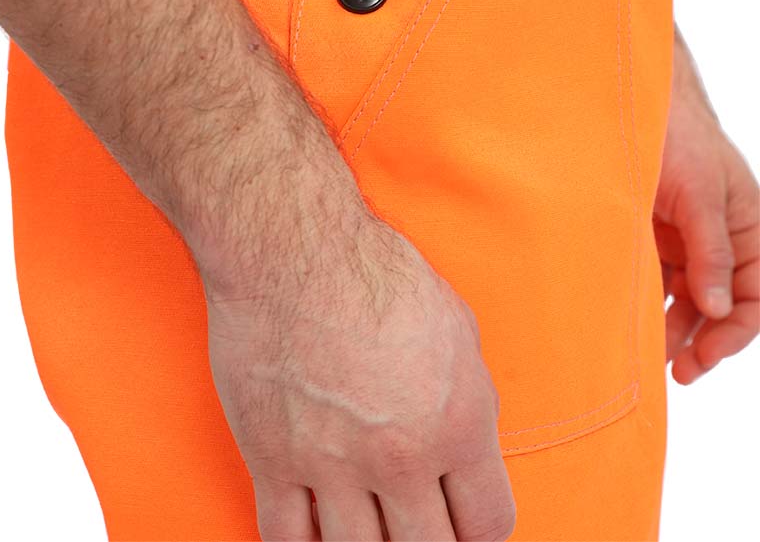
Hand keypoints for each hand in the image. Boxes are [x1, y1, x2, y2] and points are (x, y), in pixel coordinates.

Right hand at [201, 207, 515, 541]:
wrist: (293, 248)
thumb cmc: (376, 273)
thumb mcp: (456, 329)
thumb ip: (469, 402)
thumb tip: (466, 454)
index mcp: (458, 422)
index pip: (488, 525)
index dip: (478, 530)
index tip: (462, 522)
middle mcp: (400, 457)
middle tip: (414, 521)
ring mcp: (333, 465)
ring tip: (366, 519)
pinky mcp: (272, 460)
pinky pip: (285, 541)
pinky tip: (313, 524)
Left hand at [653, 25, 758, 383]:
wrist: (633, 103)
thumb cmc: (679, 136)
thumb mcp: (701, 194)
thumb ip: (711, 251)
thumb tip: (719, 309)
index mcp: (750, 227)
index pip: (756, 296)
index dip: (736, 331)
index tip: (707, 356)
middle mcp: (723, 238)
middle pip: (723, 305)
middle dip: (705, 340)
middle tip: (679, 372)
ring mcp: (688, 238)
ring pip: (690, 299)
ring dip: (676, 328)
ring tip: (653, 356)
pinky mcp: (656, 236)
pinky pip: (660, 280)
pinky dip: (651, 303)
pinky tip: (635, 322)